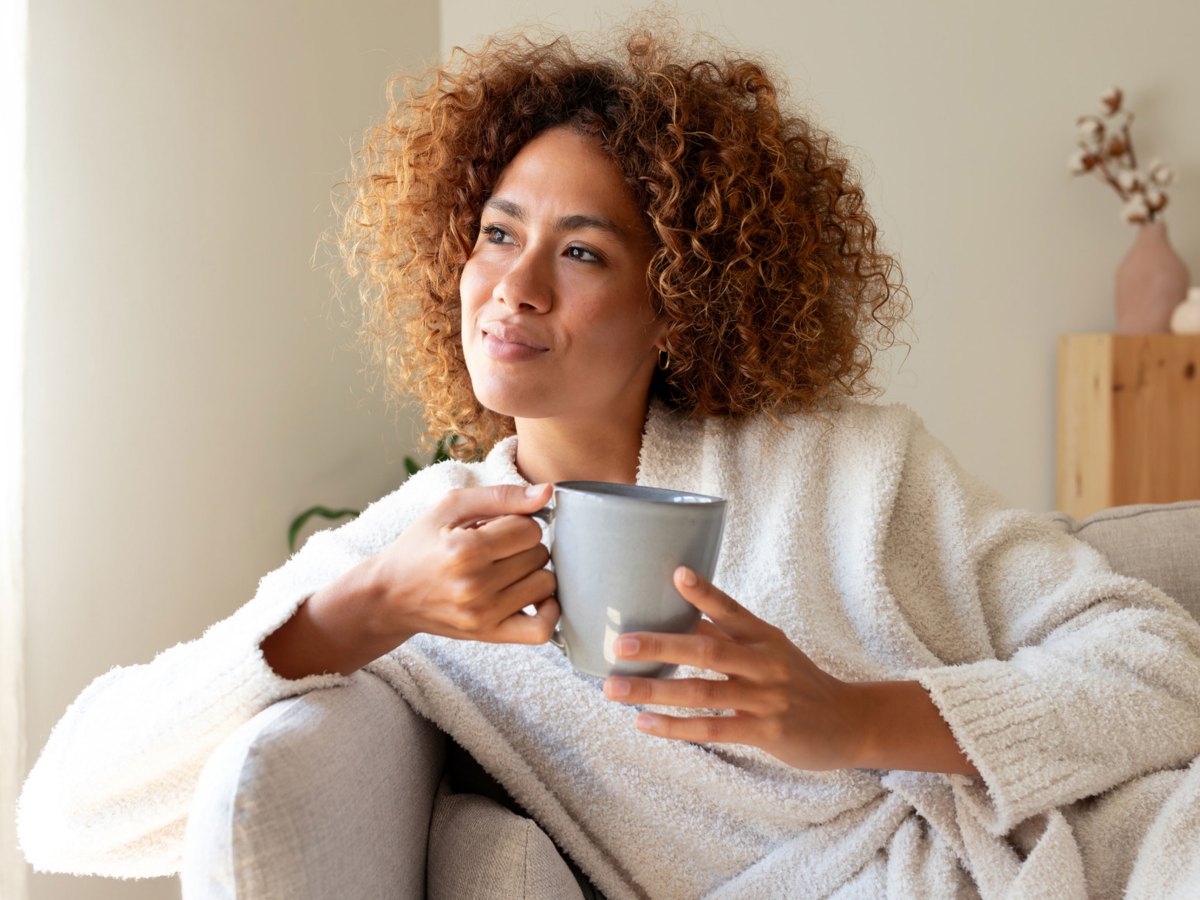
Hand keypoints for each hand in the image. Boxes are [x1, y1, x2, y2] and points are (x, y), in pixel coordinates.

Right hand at [363, 482, 558, 644]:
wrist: (390, 595)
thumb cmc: (420, 545)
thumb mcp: (451, 506)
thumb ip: (501, 495)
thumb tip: (547, 492)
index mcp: (464, 549)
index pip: (529, 529)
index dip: (518, 523)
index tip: (498, 528)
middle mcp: (474, 585)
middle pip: (539, 555)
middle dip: (524, 547)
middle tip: (498, 550)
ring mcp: (482, 614)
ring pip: (545, 585)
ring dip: (534, 573)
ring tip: (508, 569)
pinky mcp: (487, 635)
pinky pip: (541, 630)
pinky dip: (549, 611)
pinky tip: (537, 597)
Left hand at [601, 566, 862, 770]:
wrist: (850, 723)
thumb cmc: (798, 681)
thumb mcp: (771, 650)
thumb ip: (728, 636)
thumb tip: (679, 615)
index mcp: (764, 636)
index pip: (731, 609)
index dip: (704, 592)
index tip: (675, 573)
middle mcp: (766, 662)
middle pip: (707, 650)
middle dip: (660, 645)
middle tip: (620, 643)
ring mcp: (767, 697)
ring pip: (702, 692)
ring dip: (654, 691)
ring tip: (614, 690)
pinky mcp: (768, 731)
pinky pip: (714, 728)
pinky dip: (676, 727)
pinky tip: (644, 724)